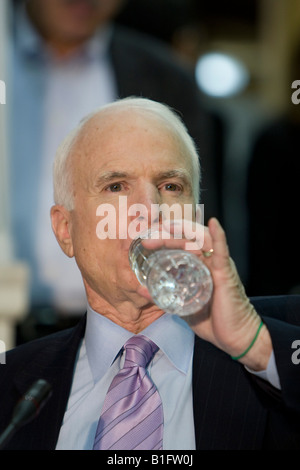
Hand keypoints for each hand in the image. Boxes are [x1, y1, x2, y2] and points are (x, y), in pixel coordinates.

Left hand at [140, 217, 272, 370]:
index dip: (163, 239)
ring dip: (182, 231)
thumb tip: (140, 289)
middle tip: (145, 240)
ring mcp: (218, 265)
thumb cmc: (212, 321)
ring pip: (200, 239)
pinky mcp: (226, 273)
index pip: (180, 245)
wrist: (235, 338)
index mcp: (199, 266)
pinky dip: (218, 236)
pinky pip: (222, 251)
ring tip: (165, 228)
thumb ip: (162, 298)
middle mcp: (209, 261)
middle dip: (165, 236)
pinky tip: (213, 223)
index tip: (144, 240)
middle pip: (186, 239)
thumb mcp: (181, 307)